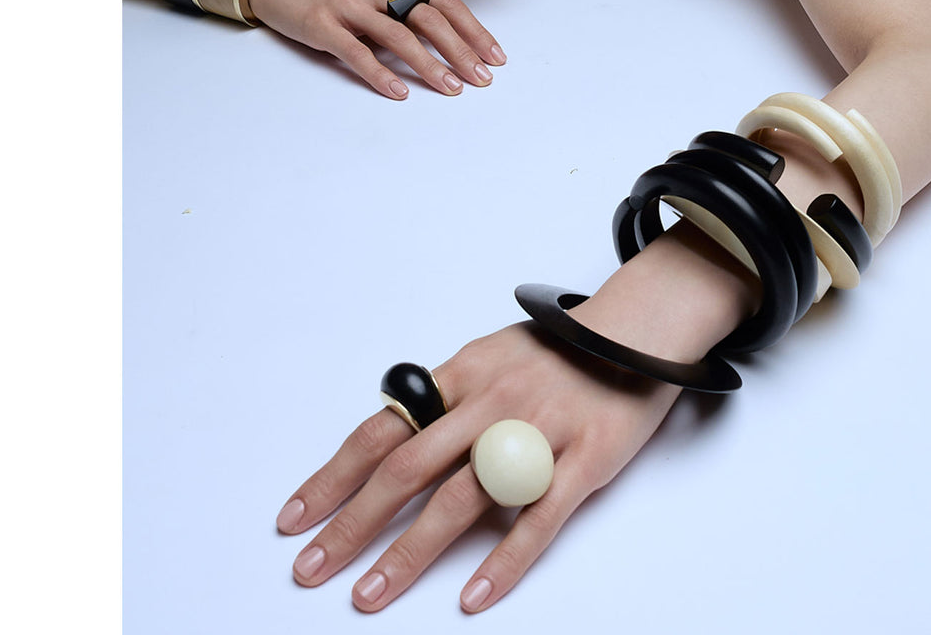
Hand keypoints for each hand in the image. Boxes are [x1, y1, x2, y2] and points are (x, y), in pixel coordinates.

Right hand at [246, 0, 505, 97]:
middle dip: (460, 51)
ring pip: (398, 36)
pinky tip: (398, 91)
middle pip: (429, 19)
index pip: (445, 2)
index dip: (473, 30)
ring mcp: (349, 4)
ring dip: (429, 65)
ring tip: (450, 88)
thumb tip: (446, 37)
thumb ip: (406, 6)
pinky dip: (380, 74)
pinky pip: (357, 52)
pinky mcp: (323, 24)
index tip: (494, 56)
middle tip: (480, 78)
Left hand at [274, 322, 680, 611]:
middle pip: (408, 470)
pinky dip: (504, 563)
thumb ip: (445, 398)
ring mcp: (537, 431)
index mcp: (461, 374)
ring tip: (369, 595)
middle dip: (353, 524)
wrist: (635, 333)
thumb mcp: (489, 356)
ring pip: (462, 500)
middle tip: (311, 570)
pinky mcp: (584, 460)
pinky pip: (538, 519)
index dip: (334, 476)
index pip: (383, 429)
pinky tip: (471, 597)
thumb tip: (391, 440)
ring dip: (409, 553)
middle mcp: (491, 402)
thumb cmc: (556, 352)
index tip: (295, 518)